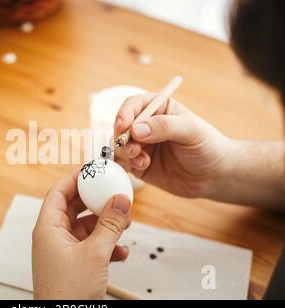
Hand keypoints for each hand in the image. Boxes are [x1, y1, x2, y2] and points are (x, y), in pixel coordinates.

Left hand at [32, 169, 131, 299]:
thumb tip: (120, 200)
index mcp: (48, 229)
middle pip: (74, 208)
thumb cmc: (68, 294)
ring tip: (125, 225)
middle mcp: (53, 238)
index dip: (74, 178)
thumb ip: (109, 225)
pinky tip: (121, 252)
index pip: (58, 192)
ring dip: (106, 225)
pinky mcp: (74, 265)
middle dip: (96, 202)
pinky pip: (91, 246)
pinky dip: (106, 246)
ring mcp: (63, 252)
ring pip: (85, 228)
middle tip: (114, 194)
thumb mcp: (95, 254)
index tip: (92, 169)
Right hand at [114, 93, 232, 197]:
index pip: (133, 105)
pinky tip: (143, 166)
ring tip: (142, 160)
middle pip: (121, 125)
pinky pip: (122, 162)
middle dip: (122, 137)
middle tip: (133, 148)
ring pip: (119, 145)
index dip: (124, 113)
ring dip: (125, 152)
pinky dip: (127, 164)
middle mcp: (146, 125)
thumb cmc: (208, 146)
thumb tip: (135, 129)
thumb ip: (164, 126)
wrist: (214, 176)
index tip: (123, 126)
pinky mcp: (139, 164)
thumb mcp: (191, 131)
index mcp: (159, 108)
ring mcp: (141, 145)